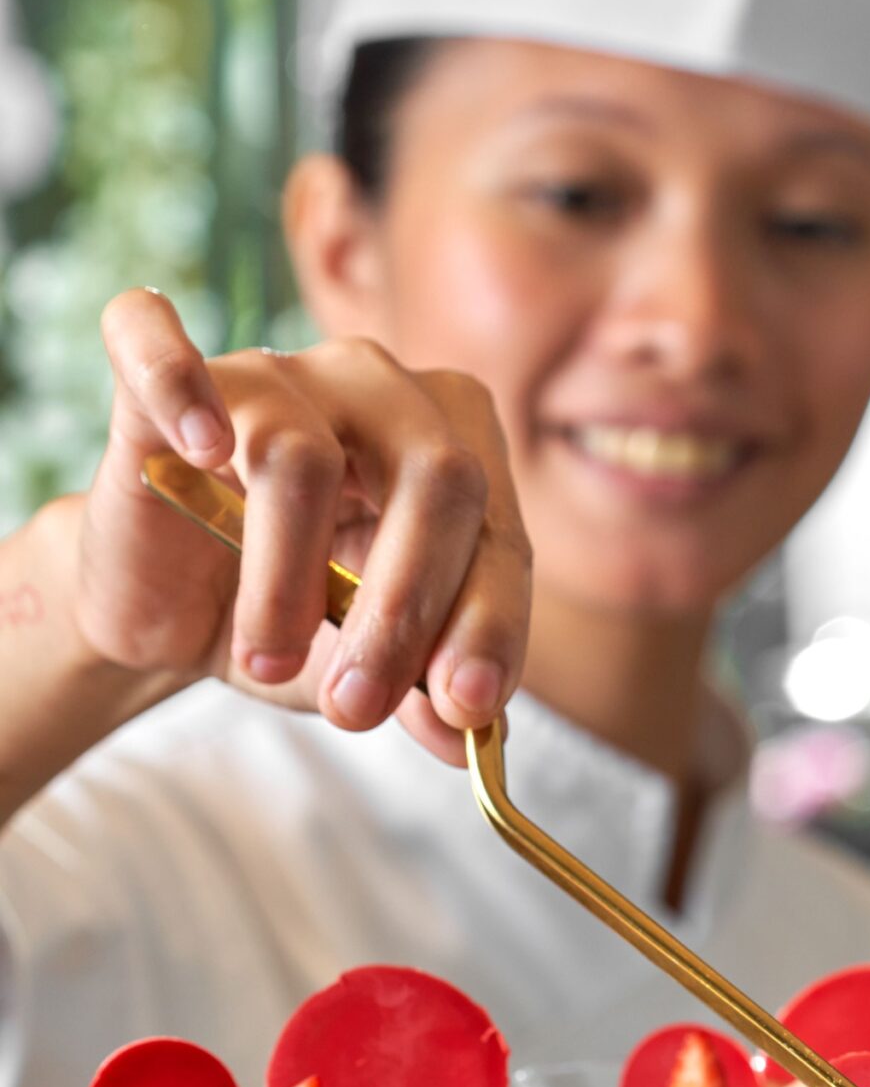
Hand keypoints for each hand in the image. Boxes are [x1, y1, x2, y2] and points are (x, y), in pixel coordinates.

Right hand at [74, 289, 531, 761]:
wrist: (167, 607)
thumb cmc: (287, 617)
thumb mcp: (362, 670)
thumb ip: (422, 696)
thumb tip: (468, 737)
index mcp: (450, 450)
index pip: (498, 532)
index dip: (488, 621)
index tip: (466, 707)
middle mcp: (375, 390)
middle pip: (434, 475)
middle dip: (404, 609)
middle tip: (361, 706)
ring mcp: (268, 376)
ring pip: (303, 455)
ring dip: (287, 582)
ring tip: (264, 662)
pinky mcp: (155, 388)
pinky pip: (161, 349)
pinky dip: (181, 388)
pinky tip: (203, 447)